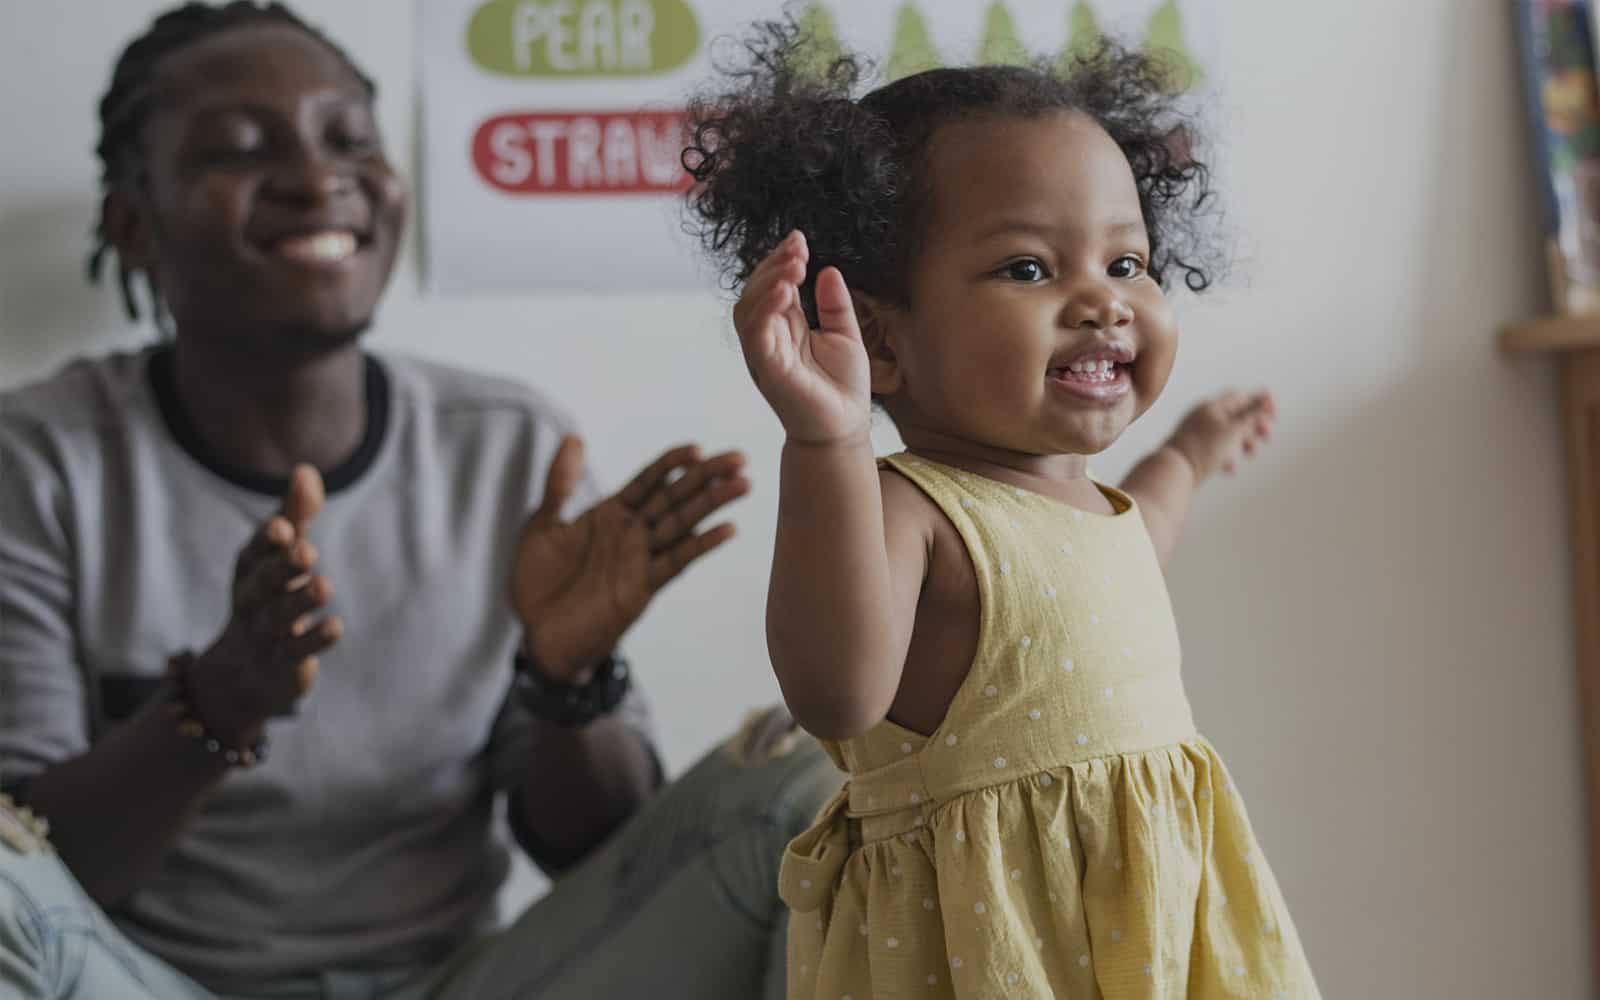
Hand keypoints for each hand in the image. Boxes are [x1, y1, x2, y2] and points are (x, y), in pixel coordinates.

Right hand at [190, 465, 342, 741]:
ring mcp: (267, 633)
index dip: (269, 539)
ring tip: (325, 586)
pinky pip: (297, 652)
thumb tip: (306, 470)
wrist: (243, 672)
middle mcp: (254, 600)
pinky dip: (315, 640)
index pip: (257, 550)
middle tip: (307, 551)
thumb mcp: (278, 555)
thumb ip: (295, 515)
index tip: (285, 526)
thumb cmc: (269, 595)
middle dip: (283, 567)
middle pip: (265, 582)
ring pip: (281, 617)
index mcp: (251, 569)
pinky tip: (335, 627)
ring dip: (301, 601)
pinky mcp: (284, 663)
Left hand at [511, 437, 748, 680]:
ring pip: (683, 524)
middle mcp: (632, 533)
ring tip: (743, 483)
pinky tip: (726, 529)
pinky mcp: (643, 586)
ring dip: (713, 504)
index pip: (648, 481)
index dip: (671, 464)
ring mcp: (640, 559)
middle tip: (739, 458)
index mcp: (610, 514)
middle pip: (675, 497)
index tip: (696, 447)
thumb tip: (574, 437)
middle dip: (706, 477)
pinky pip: (676, 561)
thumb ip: (560, 484)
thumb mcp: (542, 525)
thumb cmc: (538, 583)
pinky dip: (701, 544)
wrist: (537, 636)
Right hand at [732, 230, 871, 443]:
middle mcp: (769, 338)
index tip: (799, 239)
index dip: (781, 260)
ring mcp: (764, 354)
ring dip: (767, 282)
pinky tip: (785, 292)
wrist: (845, 428)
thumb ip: (835, 304)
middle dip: (773, 265)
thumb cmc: (842, 388)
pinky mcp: (768, 371)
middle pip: (755, 292)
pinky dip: (765, 310)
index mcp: (785, 328)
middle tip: (798, 249)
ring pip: (748, 309)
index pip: (773, 286)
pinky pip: (756, 335)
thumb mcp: (844, 335)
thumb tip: (828, 270)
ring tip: (793, 266)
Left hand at [1167, 389, 1275, 481]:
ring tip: (1251, 454)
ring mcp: (1197, 433)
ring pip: (1228, 433)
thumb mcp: (1234, 430)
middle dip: (1254, 426)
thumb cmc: (1203, 449)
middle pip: (1236, 415)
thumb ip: (1251, 414)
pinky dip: (1228, 455)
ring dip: (1244, 442)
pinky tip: (1229, 468)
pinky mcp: (1194, 450)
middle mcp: (1203, 416)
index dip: (1260, 403)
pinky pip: (1216, 449)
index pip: (1241, 396)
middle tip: (1267, 437)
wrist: (1173, 471)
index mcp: (1212, 406)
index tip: (1274, 415)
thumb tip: (1266, 395)